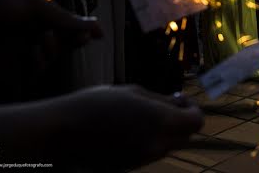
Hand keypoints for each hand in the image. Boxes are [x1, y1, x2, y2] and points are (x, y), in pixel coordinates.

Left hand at [0, 0, 101, 102]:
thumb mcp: (36, 3)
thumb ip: (66, 20)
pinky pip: (27, 77)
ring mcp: (15, 55)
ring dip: (52, 53)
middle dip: (68, 43)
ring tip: (43, 39)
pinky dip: (37, 66)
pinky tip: (33, 51)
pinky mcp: (2, 70)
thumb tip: (99, 29)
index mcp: (36, 19)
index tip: (88, 35)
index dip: (79, 35)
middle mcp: (28, 38)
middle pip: (60, 49)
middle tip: (67, 36)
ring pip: (47, 64)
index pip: (66, 33)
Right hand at [53, 85, 202, 167]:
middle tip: (165, 106)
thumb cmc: (96, 104)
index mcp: (161, 122)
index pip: (196, 122)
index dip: (192, 109)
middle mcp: (156, 144)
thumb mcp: (133, 92)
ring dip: (164, 132)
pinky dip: (149, 141)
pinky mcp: (130, 167)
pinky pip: (150, 153)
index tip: (180, 100)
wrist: (62, 132)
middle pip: (184, 136)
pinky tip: (129, 129)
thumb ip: (161, 100)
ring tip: (141, 116)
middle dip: (180, 121)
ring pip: (167, 146)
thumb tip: (179, 104)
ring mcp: (143, 159)